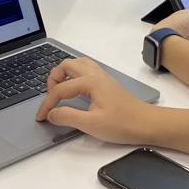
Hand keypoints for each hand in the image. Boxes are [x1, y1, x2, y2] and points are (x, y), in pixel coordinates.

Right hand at [36, 58, 155, 144]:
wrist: (147, 124)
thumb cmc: (123, 124)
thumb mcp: (91, 124)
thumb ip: (67, 117)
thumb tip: (52, 114)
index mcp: (90, 82)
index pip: (60, 89)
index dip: (47, 104)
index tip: (41, 117)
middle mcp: (95, 75)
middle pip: (66, 65)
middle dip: (52, 79)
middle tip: (50, 98)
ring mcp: (102, 77)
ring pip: (77, 64)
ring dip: (64, 73)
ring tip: (59, 91)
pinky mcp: (107, 83)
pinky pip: (86, 70)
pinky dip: (74, 75)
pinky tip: (75, 90)